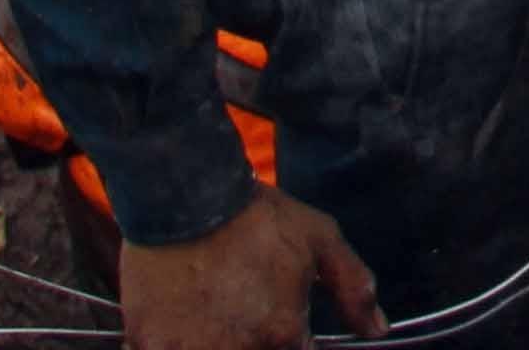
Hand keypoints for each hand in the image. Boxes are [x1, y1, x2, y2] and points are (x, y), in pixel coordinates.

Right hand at [115, 187, 379, 349]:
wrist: (184, 194)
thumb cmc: (256, 215)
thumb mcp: (318, 239)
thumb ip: (353, 288)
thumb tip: (378, 330)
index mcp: (283, 333)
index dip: (292, 342)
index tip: (282, 326)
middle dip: (257, 342)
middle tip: (243, 311)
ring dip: (219, 343)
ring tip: (214, 317)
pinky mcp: (151, 346)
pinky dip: (177, 345)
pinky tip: (182, 324)